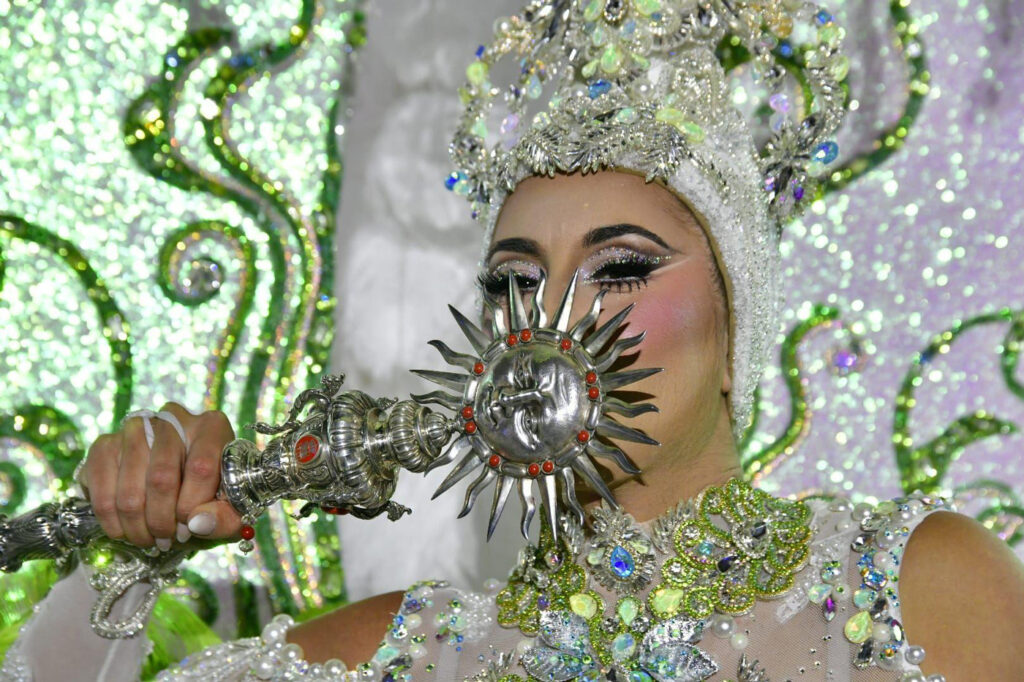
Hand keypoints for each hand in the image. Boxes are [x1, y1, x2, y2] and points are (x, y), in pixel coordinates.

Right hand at [80, 403, 242, 548]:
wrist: (181, 482)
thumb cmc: (213, 493)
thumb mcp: (233, 507)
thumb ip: (224, 517)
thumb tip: (197, 524)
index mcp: (212, 427)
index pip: (200, 467)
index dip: (192, 506)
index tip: (188, 528)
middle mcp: (172, 419)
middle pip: (161, 477)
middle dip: (161, 521)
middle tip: (165, 540)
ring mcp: (135, 429)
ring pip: (129, 487)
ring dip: (136, 525)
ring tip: (147, 539)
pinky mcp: (105, 444)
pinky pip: (99, 485)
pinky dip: (109, 517)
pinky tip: (123, 529)